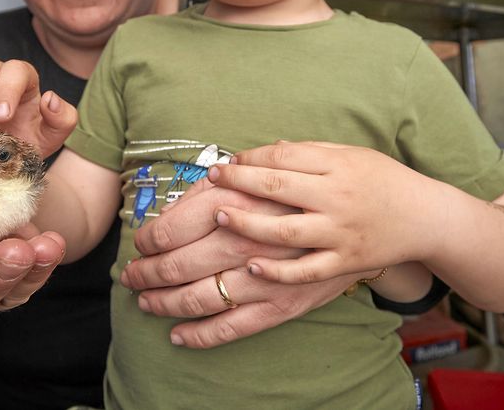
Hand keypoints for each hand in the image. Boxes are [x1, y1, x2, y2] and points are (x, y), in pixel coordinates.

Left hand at [120, 179, 355, 347]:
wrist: (374, 214)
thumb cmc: (313, 185)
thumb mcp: (265, 168)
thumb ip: (223, 182)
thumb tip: (180, 196)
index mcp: (235, 203)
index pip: (171, 229)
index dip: (146, 240)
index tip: (139, 243)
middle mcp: (244, 241)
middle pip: (176, 265)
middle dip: (145, 274)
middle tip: (129, 276)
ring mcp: (264, 277)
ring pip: (197, 298)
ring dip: (164, 304)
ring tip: (145, 302)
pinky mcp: (282, 303)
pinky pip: (233, 327)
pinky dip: (201, 335)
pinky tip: (178, 335)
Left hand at [208, 140, 435, 283]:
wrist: (426, 217)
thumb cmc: (382, 180)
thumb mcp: (349, 155)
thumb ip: (307, 153)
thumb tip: (266, 150)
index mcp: (336, 166)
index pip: (283, 158)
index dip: (250, 158)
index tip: (226, 162)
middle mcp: (336, 198)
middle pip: (278, 189)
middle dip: (239, 183)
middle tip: (213, 180)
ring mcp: (340, 233)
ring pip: (285, 232)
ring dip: (248, 224)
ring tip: (221, 216)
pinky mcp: (345, 263)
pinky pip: (307, 271)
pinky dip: (279, 271)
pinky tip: (252, 266)